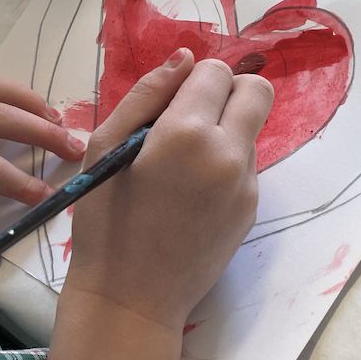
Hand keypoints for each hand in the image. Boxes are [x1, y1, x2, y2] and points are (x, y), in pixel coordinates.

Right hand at [49, 48, 273, 359]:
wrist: (131, 299)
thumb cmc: (104, 221)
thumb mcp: (105, 148)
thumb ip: (147, 95)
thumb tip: (185, 60)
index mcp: (187, 133)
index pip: (215, 71)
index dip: (192, 80)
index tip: (168, 105)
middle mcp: (228, 154)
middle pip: (257, 92)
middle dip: (227, 93)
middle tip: (189, 119)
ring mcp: (246, 185)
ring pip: (251, 129)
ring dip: (224, 131)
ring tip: (180, 166)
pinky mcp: (251, 209)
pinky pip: (246, 165)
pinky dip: (224, 164)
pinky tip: (190, 194)